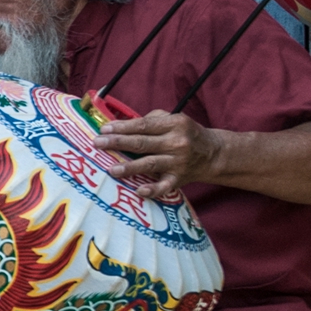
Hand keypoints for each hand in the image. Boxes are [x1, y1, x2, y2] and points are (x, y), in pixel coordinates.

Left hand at [93, 110, 224, 200]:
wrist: (213, 154)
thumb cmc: (186, 134)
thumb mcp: (175, 120)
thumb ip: (152, 119)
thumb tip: (124, 124)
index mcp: (175, 124)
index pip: (144, 125)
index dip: (123, 127)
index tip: (104, 129)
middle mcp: (177, 142)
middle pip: (143, 143)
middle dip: (118, 143)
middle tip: (98, 144)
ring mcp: (178, 162)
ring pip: (150, 164)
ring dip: (130, 167)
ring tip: (111, 169)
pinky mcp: (180, 179)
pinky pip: (165, 186)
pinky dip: (153, 190)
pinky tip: (139, 191)